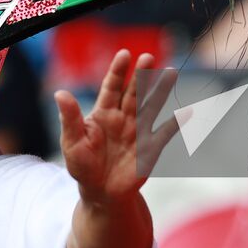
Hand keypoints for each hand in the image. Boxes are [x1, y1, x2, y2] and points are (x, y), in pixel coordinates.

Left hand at [55, 49, 178, 204]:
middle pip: (134, 92)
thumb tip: (59, 93)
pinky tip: (188, 112)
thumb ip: (69, 118)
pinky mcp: (150, 148)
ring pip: (151, 106)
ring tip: (171, 72)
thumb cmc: (83, 166)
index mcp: (103, 113)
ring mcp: (138, 131)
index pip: (111, 87)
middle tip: (148, 57)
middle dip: (141, 75)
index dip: (118, 71)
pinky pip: (165, 133)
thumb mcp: (71, 143)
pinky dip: (176, 123)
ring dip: (160, 90)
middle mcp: (123, 117)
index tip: (125, 54)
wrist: (101, 193)